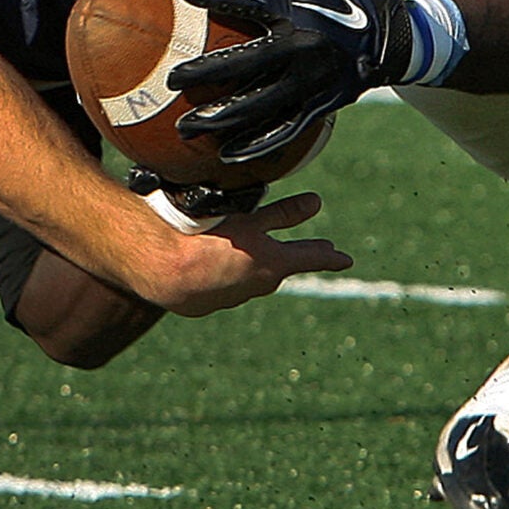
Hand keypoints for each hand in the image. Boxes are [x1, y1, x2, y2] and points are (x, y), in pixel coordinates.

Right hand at [144, 191, 353, 316]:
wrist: (162, 271)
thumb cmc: (206, 239)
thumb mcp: (249, 220)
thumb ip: (282, 214)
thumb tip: (316, 204)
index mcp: (274, 264)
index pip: (311, 258)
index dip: (330, 257)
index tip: (346, 259)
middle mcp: (259, 286)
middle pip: (283, 267)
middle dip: (298, 256)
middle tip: (319, 251)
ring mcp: (234, 297)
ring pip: (251, 276)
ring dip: (254, 263)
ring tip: (255, 249)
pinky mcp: (208, 304)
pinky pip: (224, 284)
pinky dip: (223, 272)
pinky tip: (211, 263)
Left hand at [171, 0, 413, 162]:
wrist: (384, 38)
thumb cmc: (327, 3)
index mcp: (293, 9)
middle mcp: (302, 44)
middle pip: (247, 61)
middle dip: (206, 72)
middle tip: (173, 80)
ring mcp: (312, 79)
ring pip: (261, 104)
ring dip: (221, 117)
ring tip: (187, 128)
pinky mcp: (321, 105)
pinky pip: (285, 130)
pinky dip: (256, 144)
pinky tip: (228, 154)